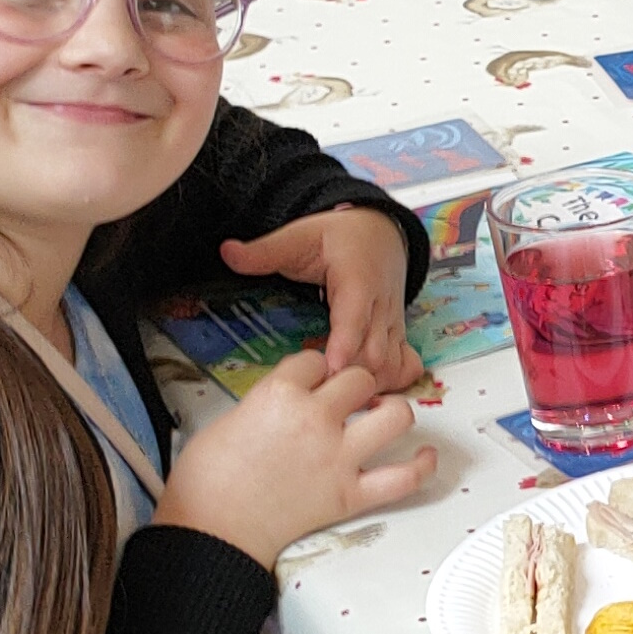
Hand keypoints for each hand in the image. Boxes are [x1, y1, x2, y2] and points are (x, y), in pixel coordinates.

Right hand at [154, 352, 435, 564]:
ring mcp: (339, 458)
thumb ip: (267, 402)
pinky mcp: (351, 495)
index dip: (315, 370)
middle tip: (347, 400)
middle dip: (354, 384)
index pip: (314, 360)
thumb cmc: (205, 479)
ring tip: (383, 416)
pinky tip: (425, 455)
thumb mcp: (229, 418)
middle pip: (359, 378)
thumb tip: (289, 401)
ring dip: (394, 411)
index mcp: (279, 394)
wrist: (210, 531)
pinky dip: (421, 466)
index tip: (312, 381)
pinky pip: (404, 478)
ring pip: (396, 414)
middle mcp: (316, 419)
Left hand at [222, 208, 425, 389]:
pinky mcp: (398, 333)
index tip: (332, 366)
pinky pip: (405, 363)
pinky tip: (371, 394)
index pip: (355, 315)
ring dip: (371, 382)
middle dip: (353, 374)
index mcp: (358, 279)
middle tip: (323, 393)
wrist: (379, 233)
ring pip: (391, 360)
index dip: (346, 342)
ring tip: (340, 400)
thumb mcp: (299, 236)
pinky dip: (393, 380)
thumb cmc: (339, 237)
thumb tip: (227, 252)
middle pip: (375, 348)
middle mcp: (381, 304)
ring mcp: (393, 321)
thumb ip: (264, 250)